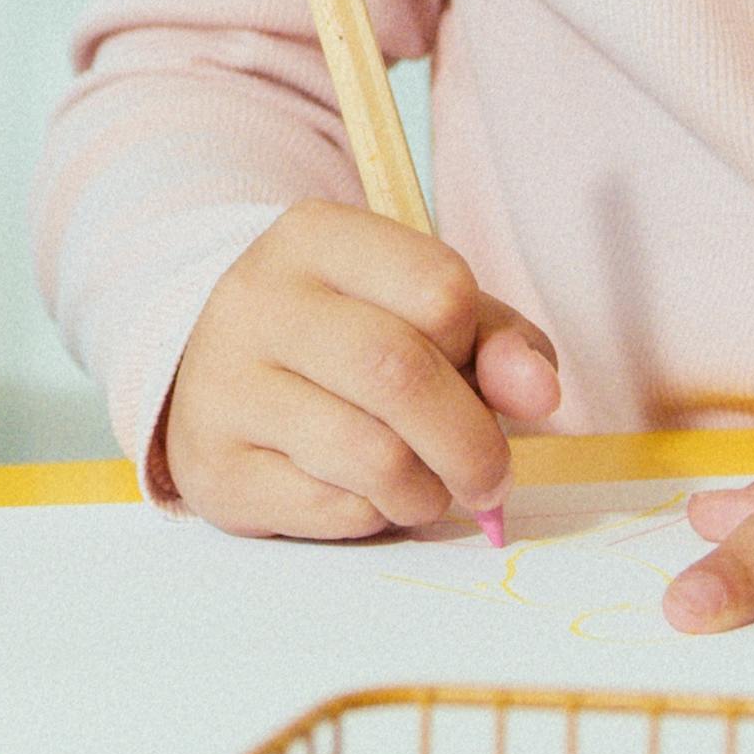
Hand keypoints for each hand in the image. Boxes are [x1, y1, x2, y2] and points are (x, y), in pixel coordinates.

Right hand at [158, 202, 566, 538]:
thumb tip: (540, 392)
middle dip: (470, 442)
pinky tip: (363, 495)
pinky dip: (374, 516)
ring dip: (425, 490)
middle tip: (490, 477)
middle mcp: (258, 299)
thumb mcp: (420, 313)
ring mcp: (224, 384)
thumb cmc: (342, 341)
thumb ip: (494, 342)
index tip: (468, 368)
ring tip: (424, 487)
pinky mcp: (213, 467)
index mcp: (316, 237)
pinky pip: (332, 508)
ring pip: (370, 454)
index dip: (475, 344)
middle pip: (400, 372)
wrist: (214, 378)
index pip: (439, 287)